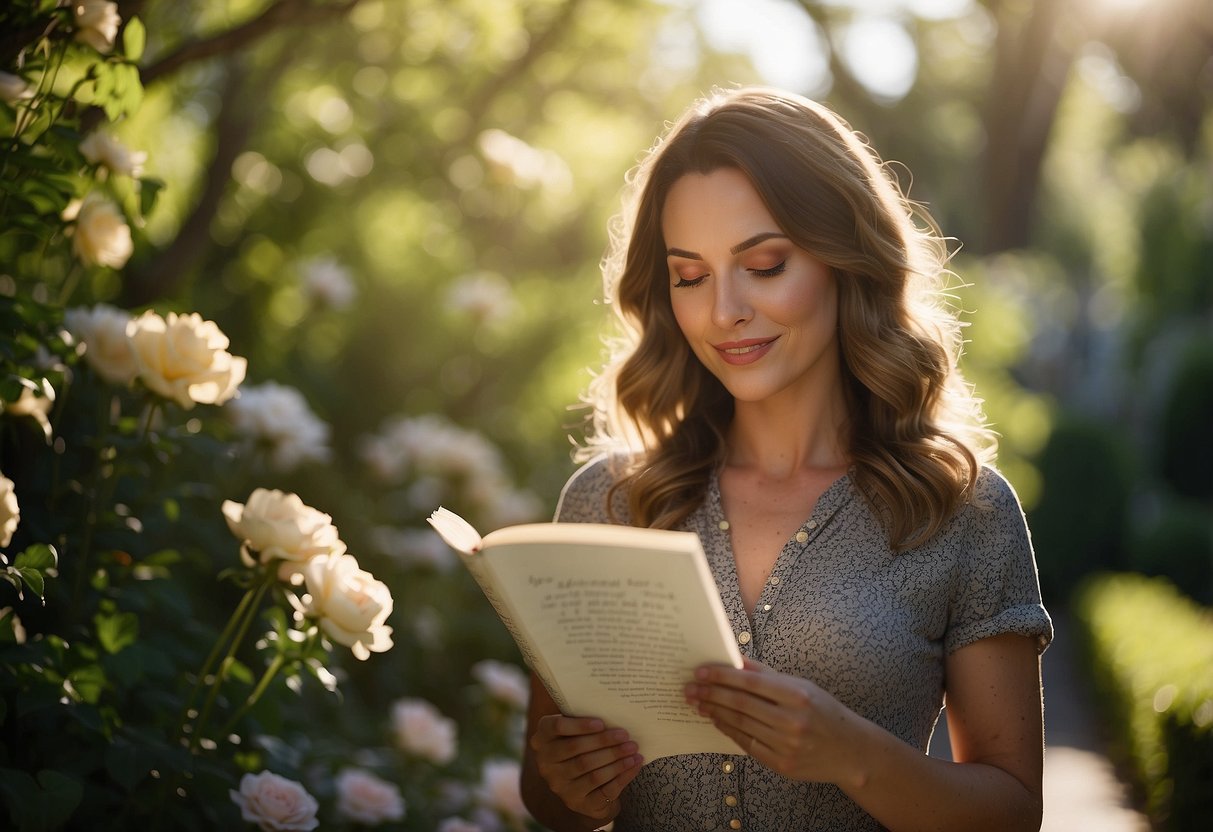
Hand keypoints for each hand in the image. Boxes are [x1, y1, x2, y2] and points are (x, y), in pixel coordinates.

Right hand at [528, 714, 643, 822]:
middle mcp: (546, 765)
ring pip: (592, 771)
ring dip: (616, 760)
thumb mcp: (575, 732)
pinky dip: (622, 776)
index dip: (579, 725)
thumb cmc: (581, 747)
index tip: (601, 722)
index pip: (556, 727)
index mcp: (542, 740)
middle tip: (626, 736)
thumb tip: (614, 709)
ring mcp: (560, 787)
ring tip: (633, 749)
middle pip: (576, 750)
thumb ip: (584, 721)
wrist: (582, 785)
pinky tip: (634, 765)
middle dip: (604, 742)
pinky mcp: (577, 803)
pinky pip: (604, 790)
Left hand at [684, 658, 863, 783]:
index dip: (722, 676)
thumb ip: (767, 675)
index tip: (701, 671)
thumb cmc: (824, 712)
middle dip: (711, 694)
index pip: (750, 683)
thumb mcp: (802, 686)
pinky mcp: (781, 765)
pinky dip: (729, 730)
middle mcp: (792, 721)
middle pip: (741, 704)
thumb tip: (735, 660)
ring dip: (715, 712)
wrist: (850, 751)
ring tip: (698, 703)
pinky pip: (747, 744)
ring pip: (740, 724)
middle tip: (690, 689)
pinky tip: (716, 720)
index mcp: (798, 695)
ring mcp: (786, 745)